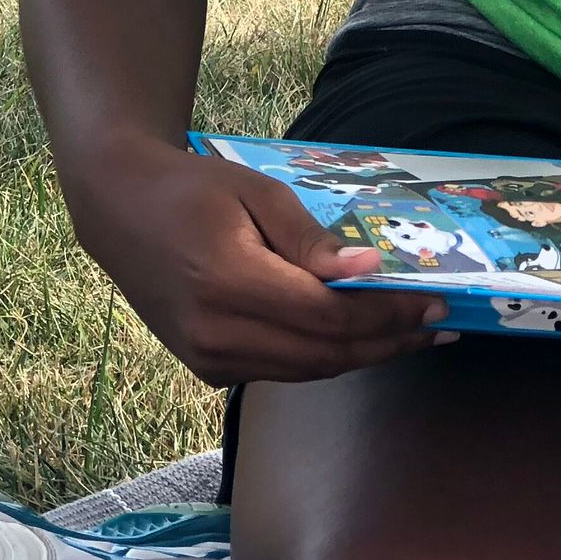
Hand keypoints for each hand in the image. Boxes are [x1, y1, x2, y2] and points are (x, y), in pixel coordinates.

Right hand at [68, 140, 452, 386]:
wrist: (120, 209)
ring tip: (413, 334)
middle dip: (388, 342)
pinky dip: (326, 356)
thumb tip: (368, 274)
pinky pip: (282, 370)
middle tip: (440, 325)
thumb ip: (310, 240)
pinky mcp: (207, 367)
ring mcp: (208, 359)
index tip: (433, 302)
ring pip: (306, 371)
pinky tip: (360, 337)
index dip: (385, 315)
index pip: (326, 316)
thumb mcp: (254, 193)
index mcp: (229, 282)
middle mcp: (217, 334)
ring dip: (364, 355)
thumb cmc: (193, 188)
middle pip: (323, 355)